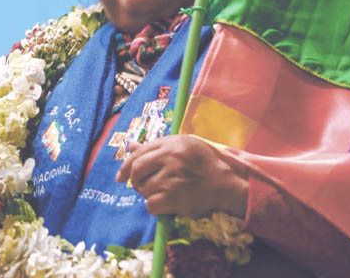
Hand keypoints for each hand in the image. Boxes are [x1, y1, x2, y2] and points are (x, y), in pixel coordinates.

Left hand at [115, 134, 248, 218]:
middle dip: (135, 180)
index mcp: (173, 143)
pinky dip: (156, 206)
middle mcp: (172, 158)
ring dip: (149, 194)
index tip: (121, 176)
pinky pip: (151, 204)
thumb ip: (157, 147)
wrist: (229, 185)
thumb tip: (130, 146)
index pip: (139, 152)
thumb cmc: (206, 164)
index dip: (126, 165)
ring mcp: (173, 178)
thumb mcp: (185, 146)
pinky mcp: (175, 198)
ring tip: (165, 193)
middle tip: (141, 186)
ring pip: (144, 188)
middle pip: (137, 169)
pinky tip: (167, 204)